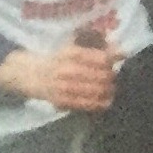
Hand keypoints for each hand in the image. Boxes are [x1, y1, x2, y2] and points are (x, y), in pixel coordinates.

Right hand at [0, 40, 117, 113]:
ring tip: (111, 89)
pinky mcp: (63, 101)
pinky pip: (88, 104)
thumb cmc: (57, 59)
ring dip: (109, 90)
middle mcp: (68, 70)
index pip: (102, 58)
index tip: (120, 59)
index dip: (114, 59)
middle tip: (113, 77)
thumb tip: (121, 50)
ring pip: (98, 91)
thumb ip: (96, 48)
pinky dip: (101, 103)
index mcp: (72, 53)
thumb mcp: (73, 48)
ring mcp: (65, 87)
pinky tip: (105, 100)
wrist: (31, 75)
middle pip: (103, 76)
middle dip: (112, 76)